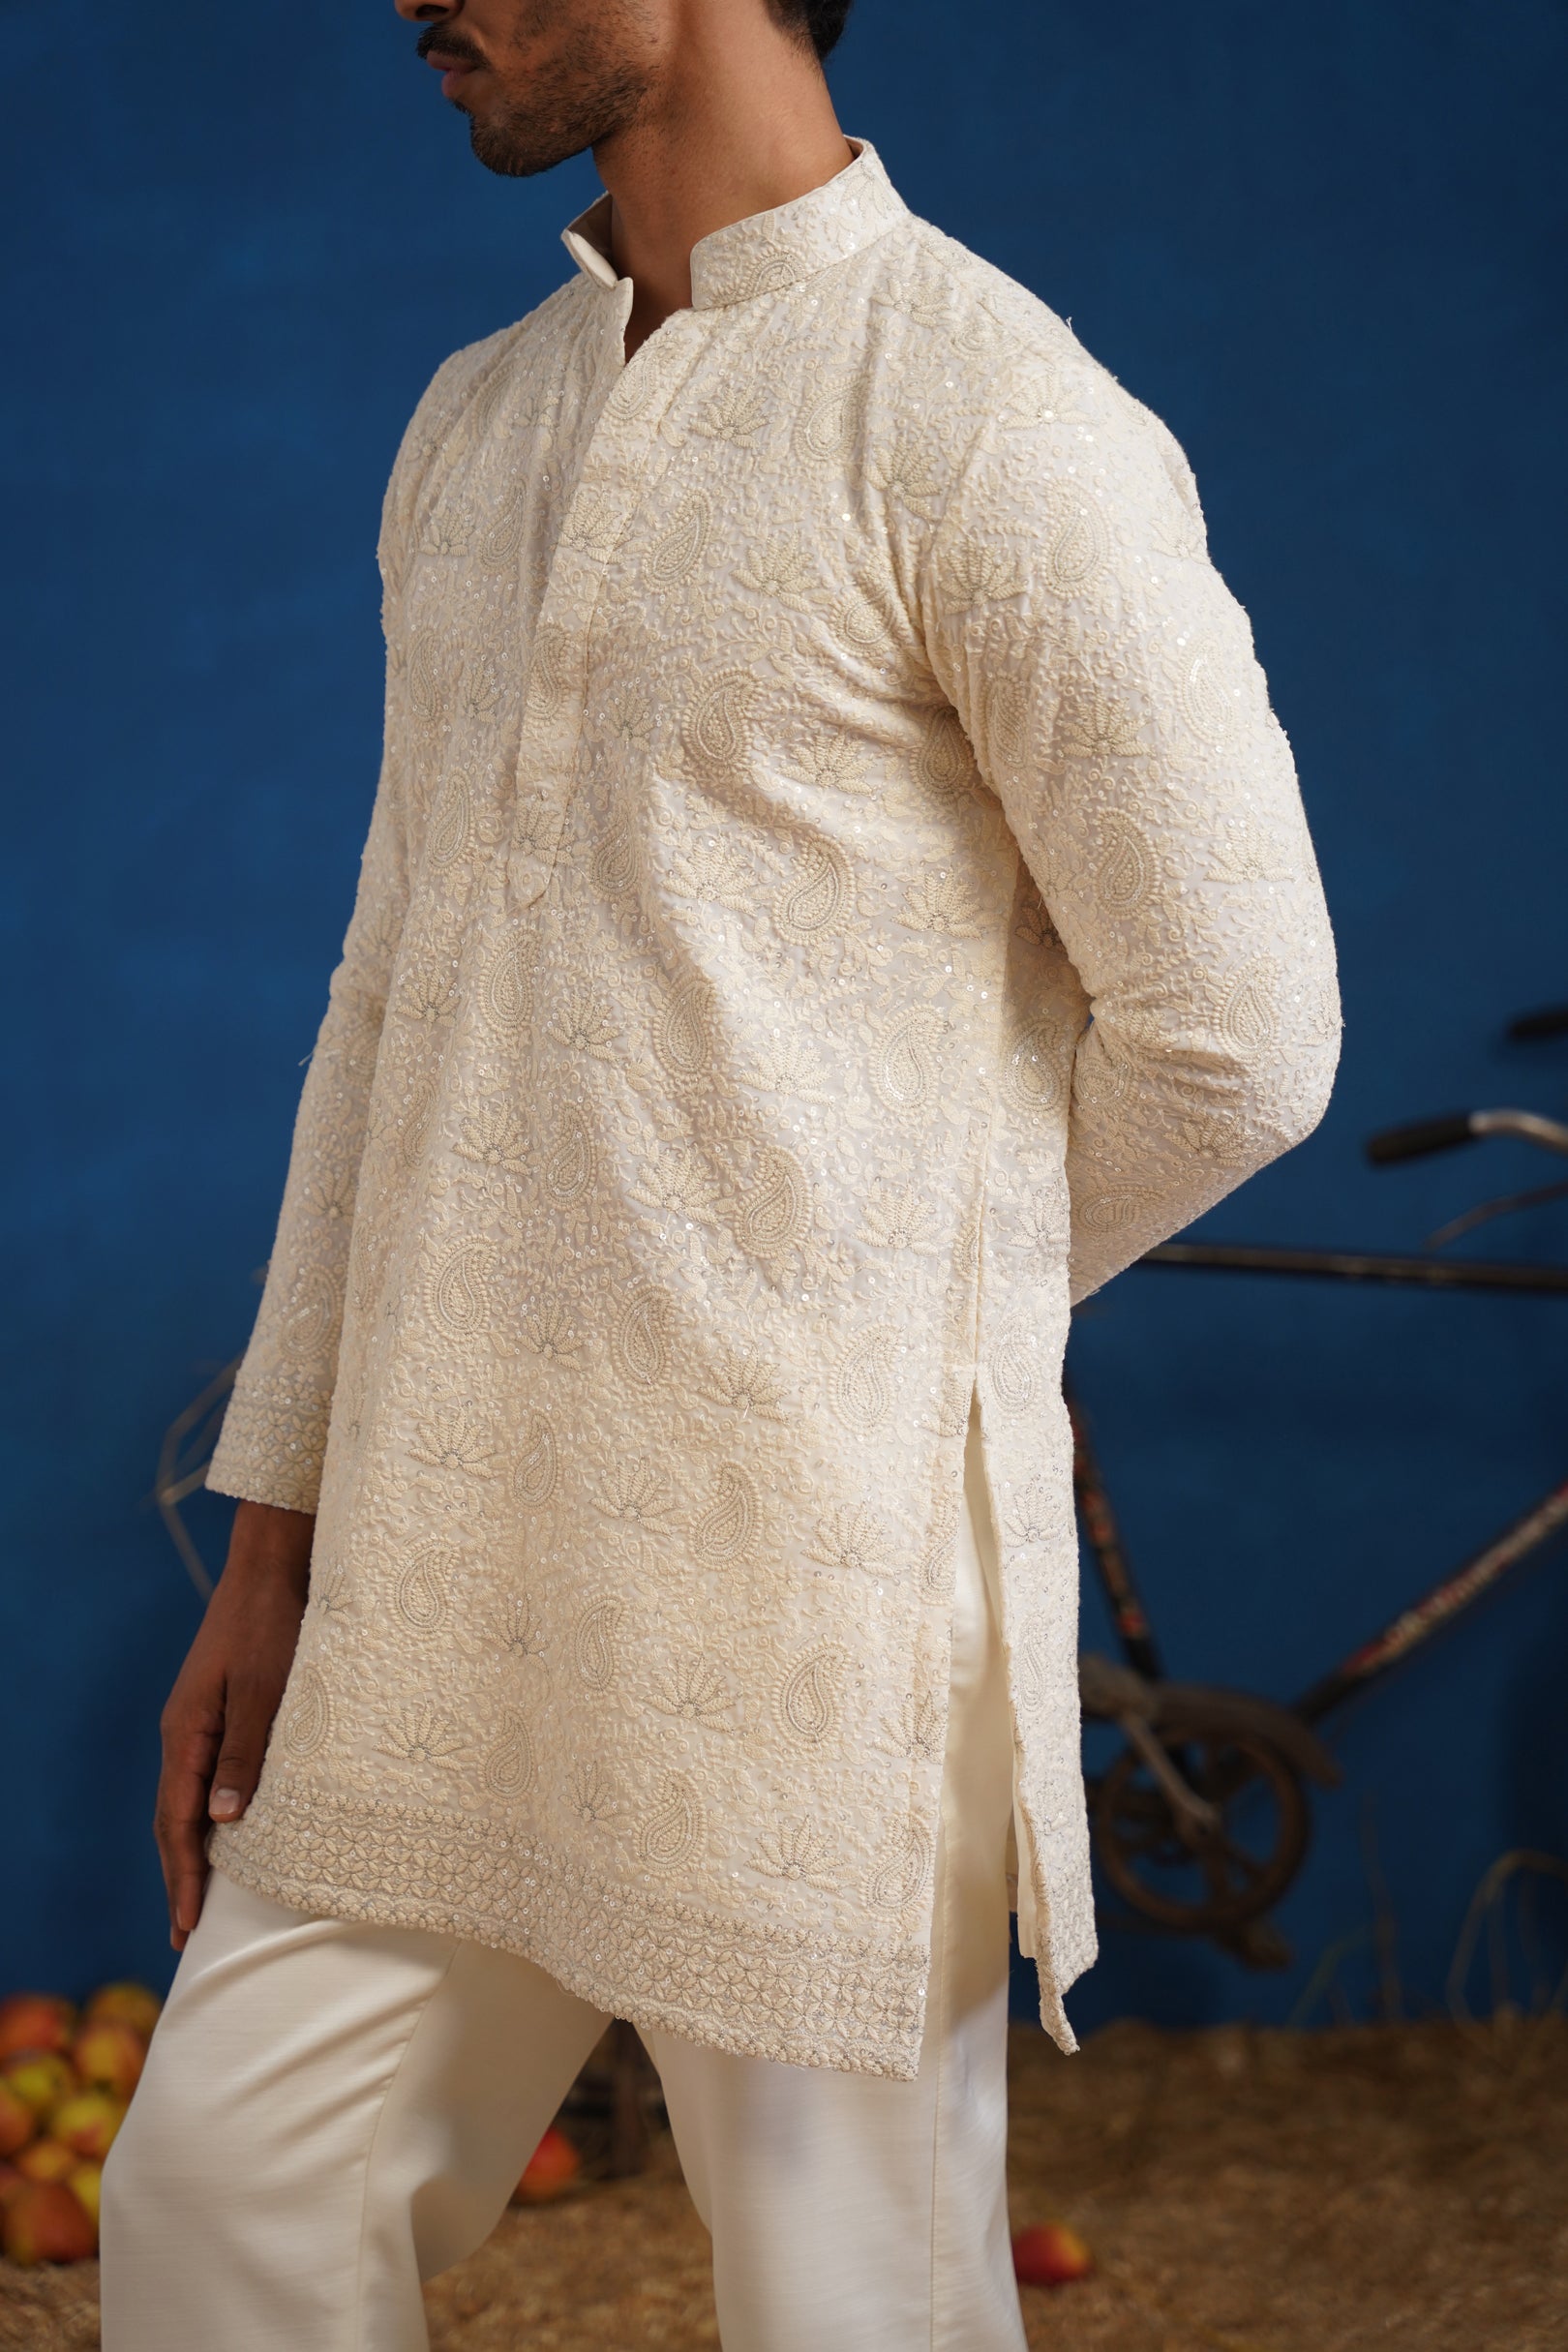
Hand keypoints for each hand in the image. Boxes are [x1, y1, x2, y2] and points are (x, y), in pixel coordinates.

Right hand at [155, 1499, 314, 1950]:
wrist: (272, 1570)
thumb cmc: (274, 1627)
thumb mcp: (265, 1691)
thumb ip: (244, 1753)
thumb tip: (222, 1822)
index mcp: (186, 1733)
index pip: (177, 1821)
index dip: (183, 1876)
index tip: (188, 1924)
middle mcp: (185, 1733)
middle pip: (175, 1820)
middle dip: (181, 1877)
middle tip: (187, 1933)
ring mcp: (201, 1723)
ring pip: (191, 1801)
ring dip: (195, 1851)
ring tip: (204, 1898)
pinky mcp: (222, 1713)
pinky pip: (209, 1778)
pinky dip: (212, 1817)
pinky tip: (229, 1835)